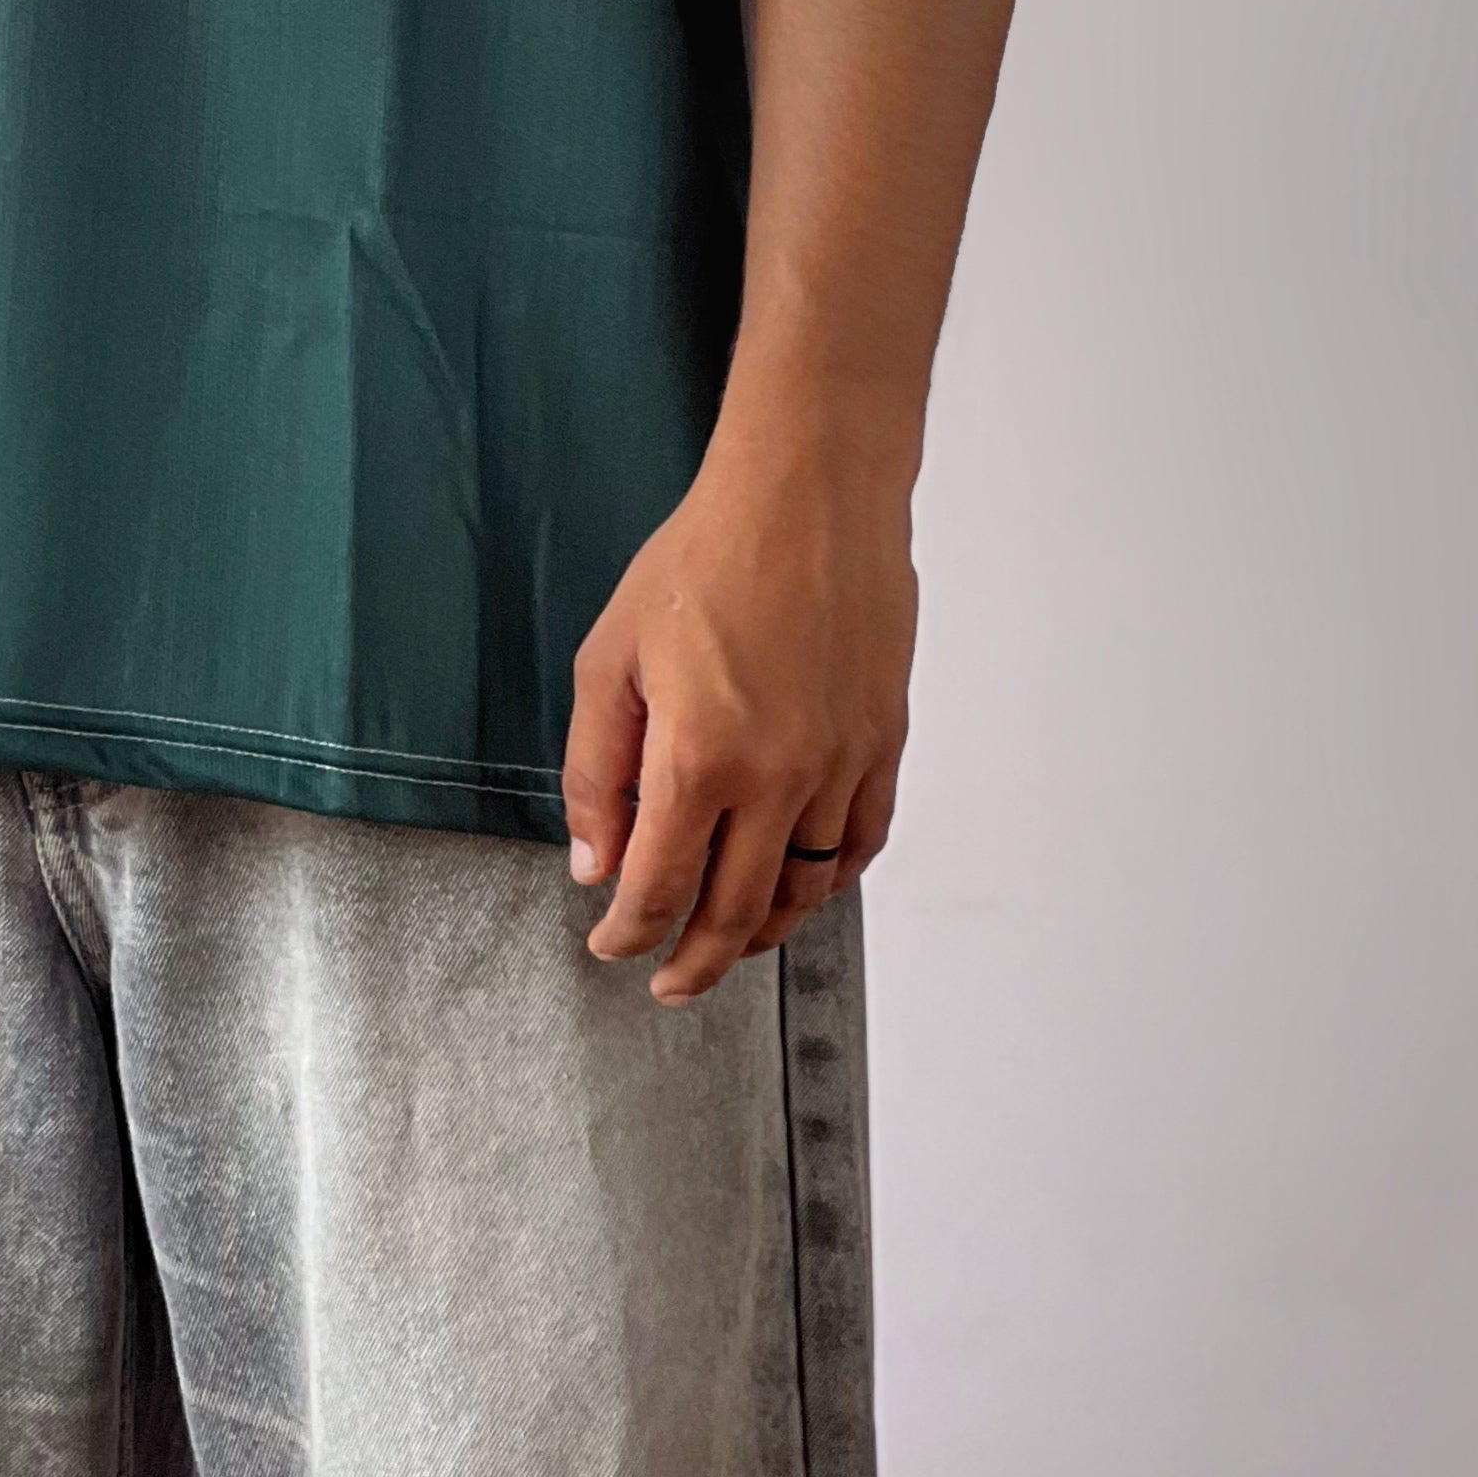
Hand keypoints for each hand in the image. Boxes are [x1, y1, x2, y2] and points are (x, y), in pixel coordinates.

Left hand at [562, 398, 915, 1000]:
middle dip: (692, 961)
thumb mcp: (610, 659)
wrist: (808, 495)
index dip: (628, 933)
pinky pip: (861, 842)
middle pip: (736, 913)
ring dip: (761, 932)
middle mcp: (779, 777)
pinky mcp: (883, 743)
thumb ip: (594, 771)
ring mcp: (841, 765)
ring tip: (726, 943)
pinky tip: (801, 887)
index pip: (659, 888)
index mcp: (699, 758)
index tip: (609, 943)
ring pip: (805, 891)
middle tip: (666, 981)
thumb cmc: (705, 559)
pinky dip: (829, 883)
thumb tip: (594, 861)